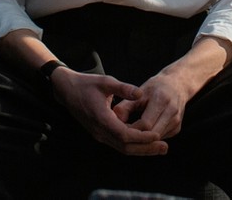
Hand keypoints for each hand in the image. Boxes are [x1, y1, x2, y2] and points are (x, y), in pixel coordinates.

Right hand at [50, 68, 167, 156]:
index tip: (157, 135)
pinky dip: (133, 145)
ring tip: (160, 148)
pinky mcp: (100, 133)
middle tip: (164, 148)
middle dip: (146, 149)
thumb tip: (140, 93)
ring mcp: (99, 134)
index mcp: (102, 119)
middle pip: (126, 147)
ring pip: (123, 148)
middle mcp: (100, 131)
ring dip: (141, 149)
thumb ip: (124, 88)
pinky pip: (119, 144)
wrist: (67, 90)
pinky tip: (146, 141)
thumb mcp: (106, 81)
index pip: (125, 135)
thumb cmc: (87, 84)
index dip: (142, 137)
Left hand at [126, 65, 199, 141]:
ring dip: (143, 140)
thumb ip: (126, 105)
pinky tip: (141, 133)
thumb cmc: (155, 87)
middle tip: (122, 136)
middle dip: (137, 138)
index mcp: (162, 100)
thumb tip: (116, 118)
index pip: (146, 124)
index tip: (119, 129)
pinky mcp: (177, 128)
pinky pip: (160, 138)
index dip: (132, 129)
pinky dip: (150, 138)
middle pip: (152, 134)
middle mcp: (172, 112)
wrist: (177, 85)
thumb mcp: (139, 92)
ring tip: (129, 135)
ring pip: (156, 139)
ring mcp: (176, 121)